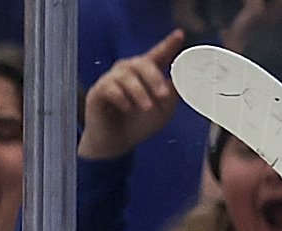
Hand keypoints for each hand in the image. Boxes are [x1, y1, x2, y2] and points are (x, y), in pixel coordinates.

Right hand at [80, 30, 183, 161]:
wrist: (117, 144)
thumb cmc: (139, 123)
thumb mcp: (164, 109)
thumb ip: (173, 92)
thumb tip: (183, 76)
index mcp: (146, 72)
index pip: (158, 54)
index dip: (168, 44)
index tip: (179, 35)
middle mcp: (129, 70)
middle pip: (143, 62)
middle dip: (154, 78)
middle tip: (163, 95)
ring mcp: (112, 79)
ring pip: (127, 76)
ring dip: (140, 93)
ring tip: (147, 108)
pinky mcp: (98, 91)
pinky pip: (110, 87)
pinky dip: (121, 98)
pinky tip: (127, 108)